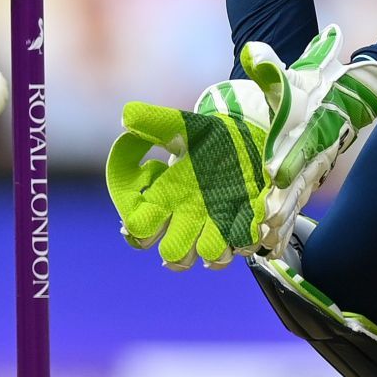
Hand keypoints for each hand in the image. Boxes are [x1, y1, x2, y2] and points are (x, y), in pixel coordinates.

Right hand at [104, 100, 270, 269]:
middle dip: (179, 242)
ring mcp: (217, 228)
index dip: (139, 223)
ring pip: (208, 259)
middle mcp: (187, 220)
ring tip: (222, 215)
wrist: (249, 138)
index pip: (138, 230)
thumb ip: (153, 122)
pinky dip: (245, 233)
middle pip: (172, 255)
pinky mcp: (245, 228)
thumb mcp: (183, 126)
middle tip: (192, 212)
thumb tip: (126, 117)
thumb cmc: (210, 137)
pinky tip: (248, 209)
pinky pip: (242, 246)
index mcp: (163, 200)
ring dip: (214, 244)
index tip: (153, 196)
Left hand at [239, 26, 376, 245]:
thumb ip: (270, 69)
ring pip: (295, 200)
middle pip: (294, 185)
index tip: (273, 186)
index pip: (294, 151)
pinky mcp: (308, 179)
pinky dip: (286, 224)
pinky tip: (272, 245)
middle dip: (280, 207)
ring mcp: (310, 170)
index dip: (285, 169)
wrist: (346, 95)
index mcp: (303, 133)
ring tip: (263, 244)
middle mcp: (309, 156)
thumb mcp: (289, 77)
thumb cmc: (313, 88)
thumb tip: (253, 54)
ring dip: (281, 221)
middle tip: (262, 229)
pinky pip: (295, 204)